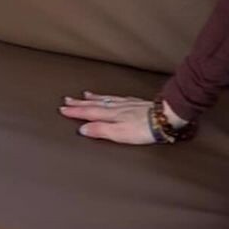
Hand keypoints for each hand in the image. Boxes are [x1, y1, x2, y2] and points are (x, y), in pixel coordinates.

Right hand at [58, 90, 187, 144]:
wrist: (165, 117)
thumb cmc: (144, 129)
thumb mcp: (119, 133)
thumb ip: (101, 130)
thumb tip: (83, 129)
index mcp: (111, 115)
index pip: (89, 113)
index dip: (76, 112)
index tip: (63, 109)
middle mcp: (117, 107)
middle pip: (95, 105)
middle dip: (80, 103)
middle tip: (67, 100)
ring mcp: (127, 104)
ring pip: (105, 100)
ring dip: (93, 98)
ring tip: (84, 95)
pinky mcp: (136, 104)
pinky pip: (116, 98)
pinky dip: (108, 97)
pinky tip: (110, 97)